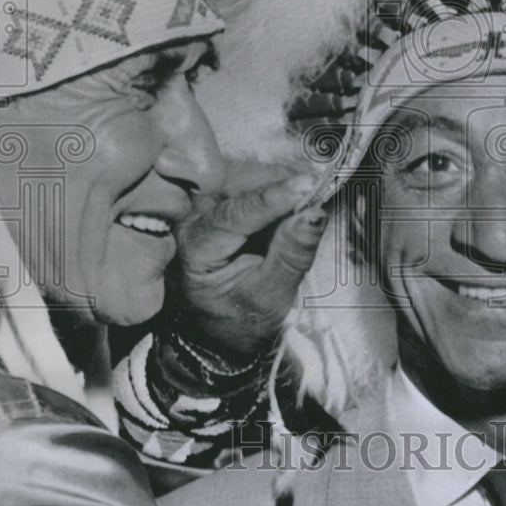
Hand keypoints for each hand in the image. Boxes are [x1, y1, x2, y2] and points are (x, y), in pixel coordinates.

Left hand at [175, 161, 326, 360]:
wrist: (221, 330)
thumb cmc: (241, 319)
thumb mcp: (270, 297)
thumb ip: (291, 255)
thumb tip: (315, 214)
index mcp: (193, 249)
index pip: (232, 214)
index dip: (273, 197)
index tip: (308, 186)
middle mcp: (188, 219)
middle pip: (235, 183)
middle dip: (278, 182)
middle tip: (317, 191)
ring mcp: (200, 205)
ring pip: (243, 174)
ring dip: (279, 181)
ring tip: (308, 199)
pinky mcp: (216, 200)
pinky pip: (248, 179)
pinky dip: (275, 185)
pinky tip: (294, 198)